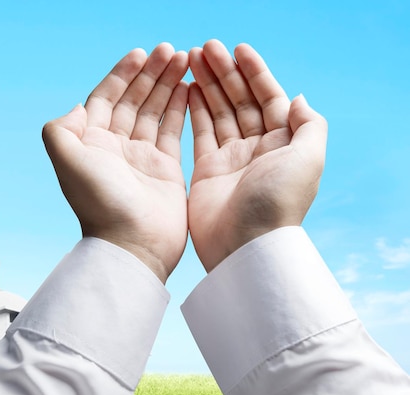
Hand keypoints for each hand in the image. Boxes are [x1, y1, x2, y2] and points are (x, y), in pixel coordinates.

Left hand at [42, 43, 188, 282]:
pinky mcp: (166, 168)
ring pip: (155, 111)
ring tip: (184, 60)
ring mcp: (142, 157)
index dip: (122, 74)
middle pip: (133, 100)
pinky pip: (174, 130)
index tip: (140, 53)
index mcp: (92, 142)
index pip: (106, 98)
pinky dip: (181, 108)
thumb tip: (78, 106)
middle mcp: (116, 147)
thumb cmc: (100, 203)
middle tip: (170, 50)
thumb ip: (61, 129)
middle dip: (150, 74)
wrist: (132, 244)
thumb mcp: (68, 161)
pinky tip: (189, 88)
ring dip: (167, 85)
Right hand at [187, 40, 327, 271]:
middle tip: (206, 47)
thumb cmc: (278, 202)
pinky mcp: (207, 170)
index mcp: (284, 143)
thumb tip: (299, 98)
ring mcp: (231, 158)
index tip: (238, 49)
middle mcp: (258, 148)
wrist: (245, 244)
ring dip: (208, 85)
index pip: (269, 98)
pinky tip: (188, 88)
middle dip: (225, 72)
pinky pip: (200, 132)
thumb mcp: (309, 158)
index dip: (255, 72)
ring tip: (192, 59)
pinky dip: (195, 110)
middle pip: (241, 101)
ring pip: (218, 112)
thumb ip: (309, 125)